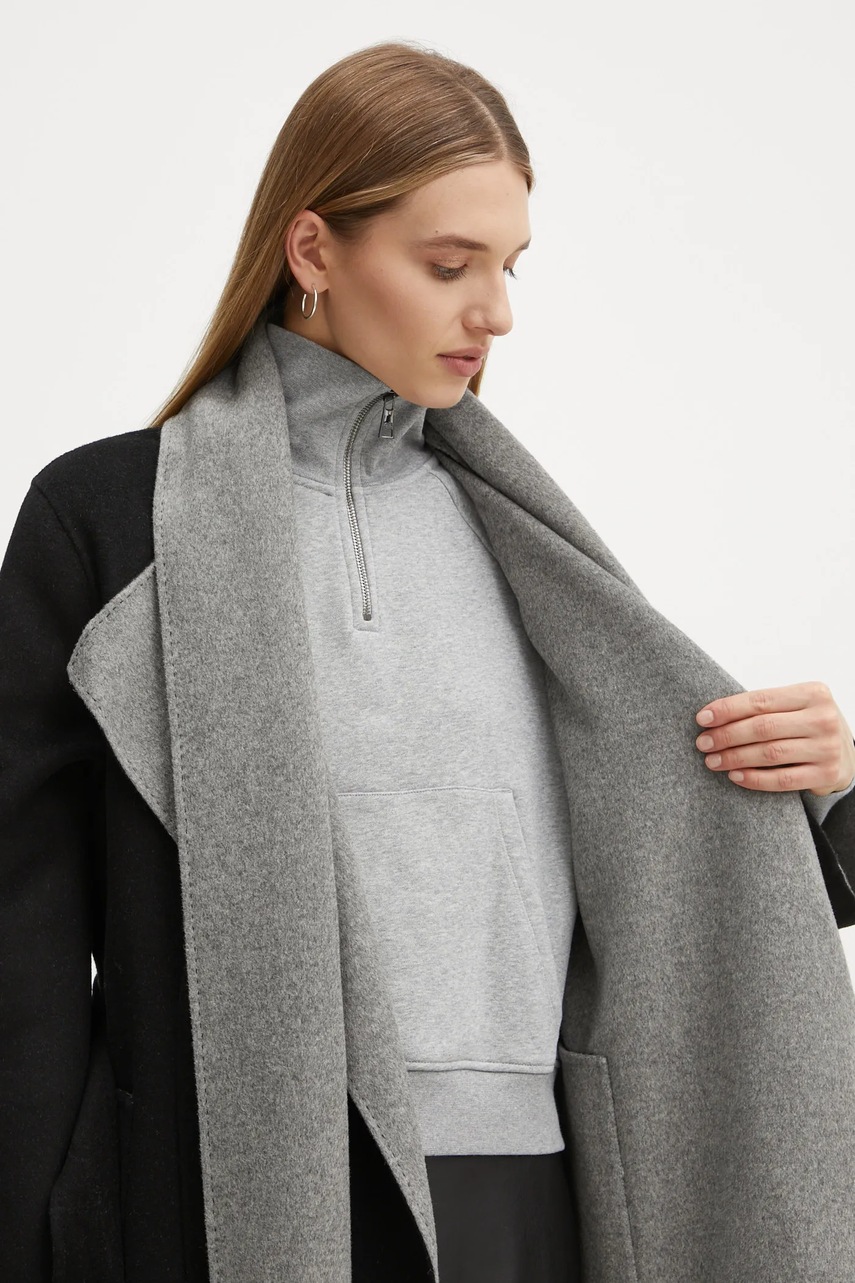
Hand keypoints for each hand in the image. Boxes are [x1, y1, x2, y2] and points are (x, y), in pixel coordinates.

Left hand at [694, 681, 854, 796]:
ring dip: (735, 758)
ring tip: (713, 760)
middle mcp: (824, 718)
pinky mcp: (827, 774)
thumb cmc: (810, 727)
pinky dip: (754, 779)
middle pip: (763, 727)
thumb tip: (713, 715)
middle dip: (727, 735)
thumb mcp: (797, 707)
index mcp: (813, 693)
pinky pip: (782, 780)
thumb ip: (767, 707)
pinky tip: (735, 776)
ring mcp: (827, 748)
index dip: (728, 709)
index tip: (702, 718)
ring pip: (770, 754)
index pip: (761, 700)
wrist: (848, 756)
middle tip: (703, 743)